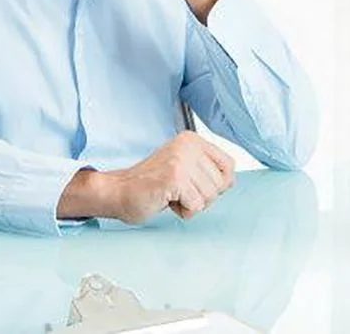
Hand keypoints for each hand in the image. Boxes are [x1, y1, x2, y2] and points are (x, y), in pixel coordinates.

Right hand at [83, 131, 234, 223]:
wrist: (118, 192)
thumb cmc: (151, 185)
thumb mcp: (185, 168)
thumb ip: (207, 169)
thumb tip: (231, 180)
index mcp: (192, 139)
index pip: (229, 165)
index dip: (217, 184)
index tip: (194, 185)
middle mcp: (188, 145)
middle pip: (221, 184)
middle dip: (202, 196)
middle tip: (177, 191)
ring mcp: (181, 160)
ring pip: (210, 196)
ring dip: (191, 204)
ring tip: (171, 194)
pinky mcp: (174, 177)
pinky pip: (196, 205)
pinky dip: (183, 210)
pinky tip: (166, 200)